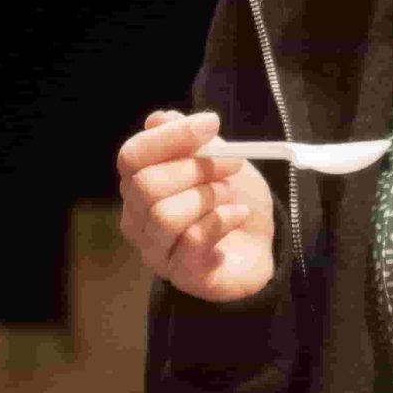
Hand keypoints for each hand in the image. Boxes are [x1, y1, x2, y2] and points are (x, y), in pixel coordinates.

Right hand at [115, 109, 276, 301]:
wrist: (260, 245)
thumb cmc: (231, 199)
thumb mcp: (216, 160)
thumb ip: (189, 141)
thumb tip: (159, 119)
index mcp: (139, 184)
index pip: (132, 156)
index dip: (170, 136)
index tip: (211, 123)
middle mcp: (138, 218)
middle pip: (146, 185)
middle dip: (195, 167)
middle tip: (232, 163)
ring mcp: (156, 249)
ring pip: (165, 215)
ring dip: (207, 196)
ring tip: (230, 193)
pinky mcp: (182, 273)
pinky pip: (193, 239)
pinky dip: (222, 220)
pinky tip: (238, 214)